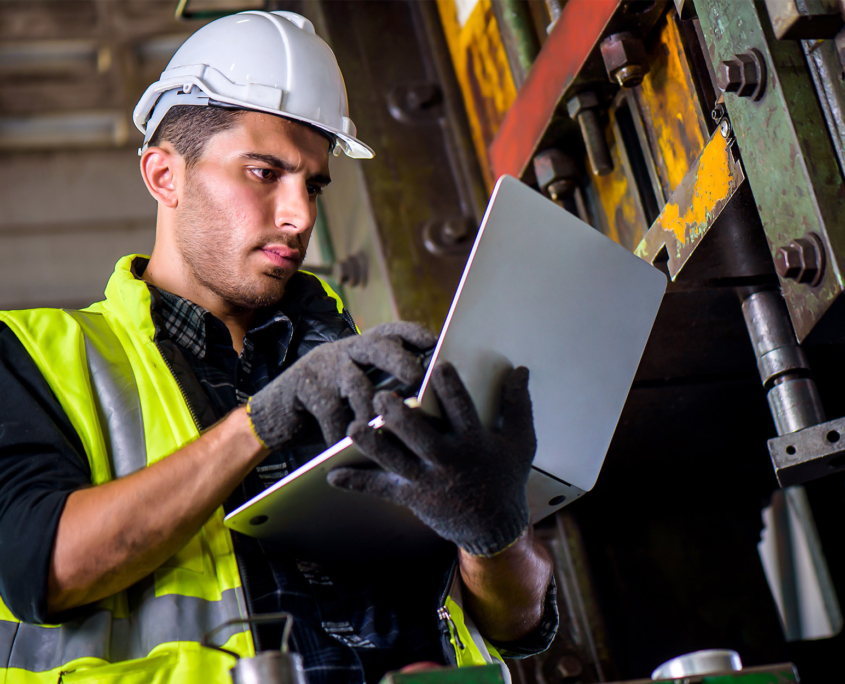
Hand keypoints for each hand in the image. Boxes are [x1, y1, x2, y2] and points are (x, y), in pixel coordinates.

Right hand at [247, 322, 435, 448]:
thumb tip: (426, 404)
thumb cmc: (324, 412)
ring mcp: (322, 365)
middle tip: (417, 377)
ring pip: (355, 380)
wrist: (273, 420)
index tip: (435, 342)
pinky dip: (339, 430)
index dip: (413, 334)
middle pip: (377, 346)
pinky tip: (344, 445)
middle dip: (400, 360)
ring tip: (381, 429)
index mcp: (361, 350)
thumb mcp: (355, 396)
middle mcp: (343, 351)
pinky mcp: (302, 383)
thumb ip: (381, 391)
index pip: (391, 332)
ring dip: (370, 408)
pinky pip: (329, 408)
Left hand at [328, 363, 535, 556]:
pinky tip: (333, 476)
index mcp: (475, 443)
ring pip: (396, 461)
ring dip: (374, 445)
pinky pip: (381, 489)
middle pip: (421, 437)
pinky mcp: (411, 496)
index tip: (438, 365)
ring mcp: (427, 481)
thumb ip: (519, 405)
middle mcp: (448, 462)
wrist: (495, 527)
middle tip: (383, 396)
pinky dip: (357, 483)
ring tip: (354, 427)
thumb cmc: (506, 478)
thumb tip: (520, 370)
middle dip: (401, 417)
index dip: (451, 388)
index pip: (463, 411)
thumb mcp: (521, 442)